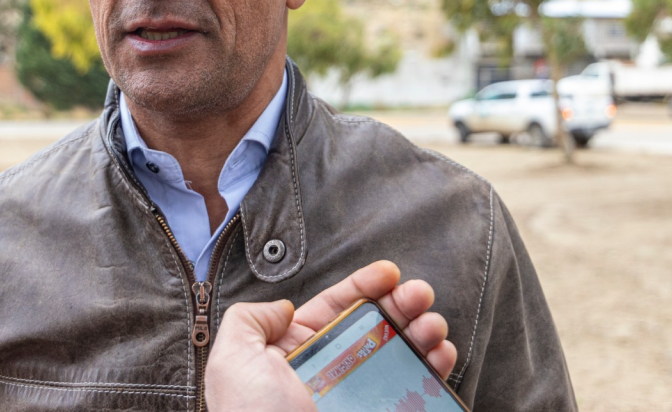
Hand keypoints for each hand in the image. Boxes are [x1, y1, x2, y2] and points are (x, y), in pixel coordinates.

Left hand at [204, 261, 455, 410]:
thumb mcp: (231, 359)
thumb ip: (249, 320)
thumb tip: (283, 308)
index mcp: (296, 354)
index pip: (335, 309)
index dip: (364, 286)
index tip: (390, 272)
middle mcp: (331, 373)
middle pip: (376, 326)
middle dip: (402, 305)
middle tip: (421, 295)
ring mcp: (360, 398)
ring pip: (401, 355)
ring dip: (424, 333)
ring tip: (433, 326)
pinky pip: (416, 391)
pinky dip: (435, 369)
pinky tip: (440, 355)